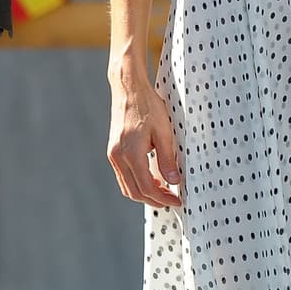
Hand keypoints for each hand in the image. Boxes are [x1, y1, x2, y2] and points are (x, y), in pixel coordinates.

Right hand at [108, 78, 183, 207]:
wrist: (128, 89)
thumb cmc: (147, 106)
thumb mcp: (164, 132)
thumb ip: (167, 159)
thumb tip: (174, 181)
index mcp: (131, 154)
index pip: (146, 188)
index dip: (163, 199)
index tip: (177, 201)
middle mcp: (118, 157)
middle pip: (134, 192)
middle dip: (154, 201)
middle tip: (171, 200)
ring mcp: (113, 154)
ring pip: (127, 186)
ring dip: (144, 193)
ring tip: (163, 191)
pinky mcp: (113, 151)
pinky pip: (123, 176)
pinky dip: (136, 183)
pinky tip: (151, 178)